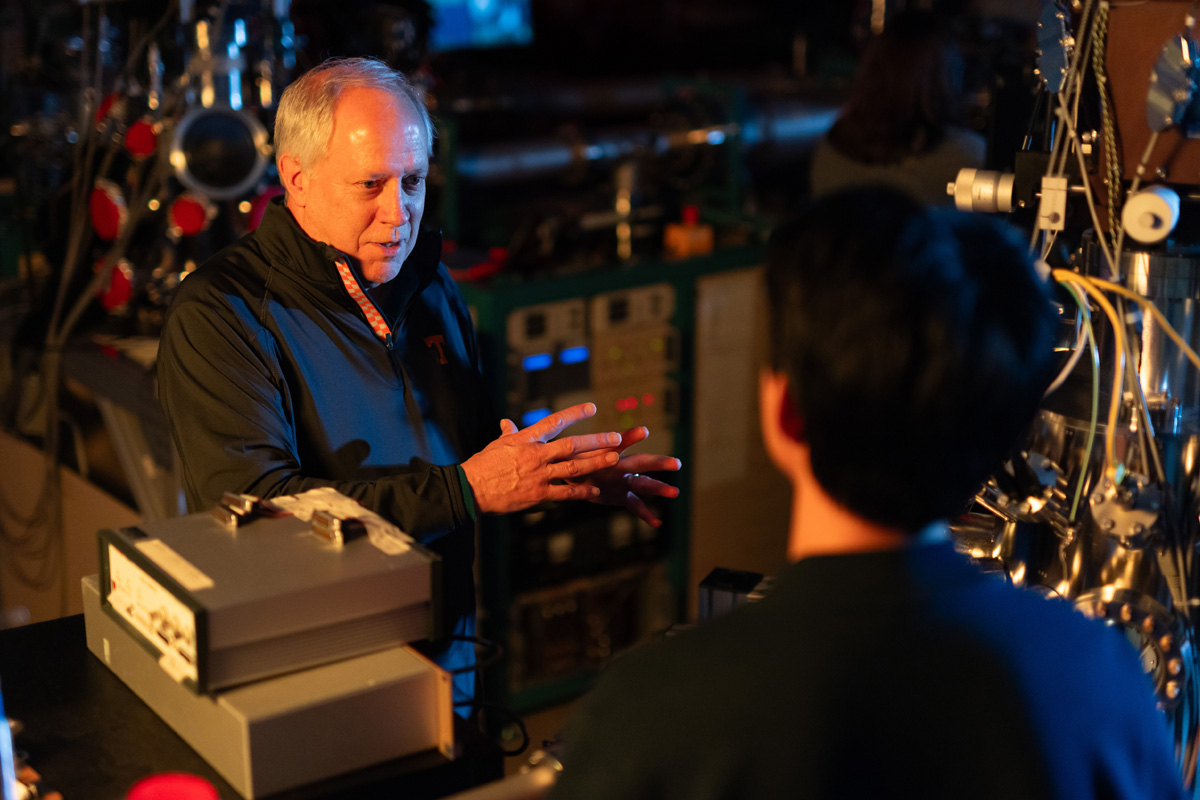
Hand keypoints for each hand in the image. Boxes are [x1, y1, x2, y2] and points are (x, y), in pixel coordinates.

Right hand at [462, 402, 624, 514]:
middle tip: (616, 438)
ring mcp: (538, 475)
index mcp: (526, 439)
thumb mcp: (497, 445)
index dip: (575, 414)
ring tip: (615, 459)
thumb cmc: (483, 465)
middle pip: (572, 446)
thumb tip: (506, 422)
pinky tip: (595, 491)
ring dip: (596, 463)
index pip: (554, 421)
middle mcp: (536, 455)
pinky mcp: (538, 494)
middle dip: (596, 441)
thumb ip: (508, 434)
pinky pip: (565, 493)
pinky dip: (581, 492)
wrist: (470, 488)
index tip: (592, 408)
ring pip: (573, 468)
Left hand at [565, 425, 681, 527]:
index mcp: (608, 453)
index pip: (620, 443)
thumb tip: (565, 437)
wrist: (572, 476)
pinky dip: (645, 514)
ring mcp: (623, 481)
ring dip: (658, 488)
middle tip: (677, 463)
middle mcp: (620, 466)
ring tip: (674, 492)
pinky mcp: (621, 496)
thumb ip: (576, 447)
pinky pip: (635, 505)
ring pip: (643, 484)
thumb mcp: (574, 451)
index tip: (643, 431)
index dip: (630, 437)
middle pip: (642, 463)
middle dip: (659, 463)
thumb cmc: (573, 460)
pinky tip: (657, 522)